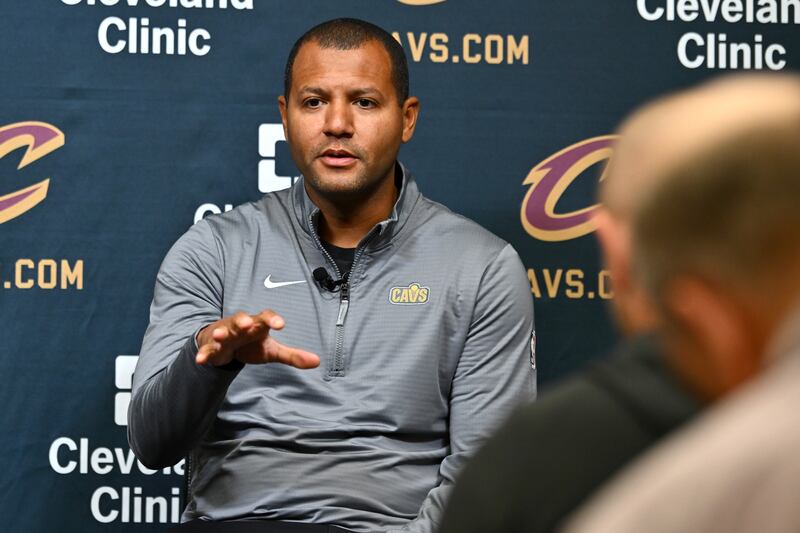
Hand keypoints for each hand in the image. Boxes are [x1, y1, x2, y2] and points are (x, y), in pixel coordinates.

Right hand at [195, 310, 319, 368]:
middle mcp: (240, 325)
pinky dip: (204, 353)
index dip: (273, 319)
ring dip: (222, 333)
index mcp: (257, 324)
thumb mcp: (272, 350)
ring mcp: (224, 334)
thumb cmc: (251, 343)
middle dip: (243, 320)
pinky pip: (207, 348)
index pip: (266, 318)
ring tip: (221, 336)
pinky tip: (201, 360)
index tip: (281, 325)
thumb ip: (292, 355)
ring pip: (222, 330)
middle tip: (247, 324)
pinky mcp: (212, 345)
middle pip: (241, 319)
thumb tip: (317, 361)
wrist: (225, 343)